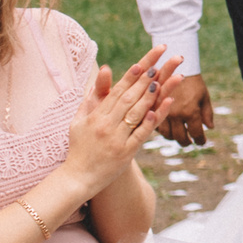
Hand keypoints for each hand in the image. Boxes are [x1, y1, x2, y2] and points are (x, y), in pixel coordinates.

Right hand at [63, 48, 175, 194]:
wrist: (78, 178)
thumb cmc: (79, 147)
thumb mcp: (79, 121)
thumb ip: (91, 98)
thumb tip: (104, 72)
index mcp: (96, 116)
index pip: (116, 92)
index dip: (130, 77)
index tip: (142, 64)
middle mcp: (106, 126)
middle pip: (129, 99)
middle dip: (145, 81)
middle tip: (160, 65)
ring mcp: (117, 139)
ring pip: (137, 113)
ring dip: (151, 96)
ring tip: (165, 81)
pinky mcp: (125, 153)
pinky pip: (141, 134)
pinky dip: (151, 120)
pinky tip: (161, 108)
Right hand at [156, 72, 211, 145]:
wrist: (176, 67)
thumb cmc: (194, 82)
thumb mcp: (204, 96)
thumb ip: (207, 113)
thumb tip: (210, 128)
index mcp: (191, 112)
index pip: (196, 134)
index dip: (200, 140)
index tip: (201, 142)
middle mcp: (176, 115)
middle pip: (180, 138)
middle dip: (186, 142)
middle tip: (190, 141)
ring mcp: (163, 112)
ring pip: (167, 135)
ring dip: (174, 137)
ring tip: (179, 136)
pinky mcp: (154, 109)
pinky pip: (157, 126)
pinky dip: (164, 130)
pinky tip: (168, 128)